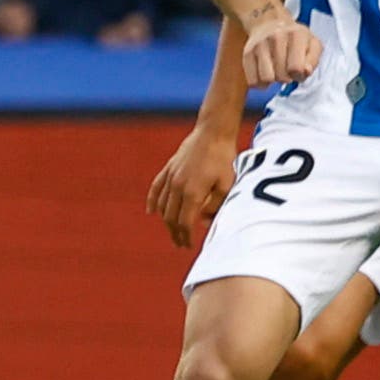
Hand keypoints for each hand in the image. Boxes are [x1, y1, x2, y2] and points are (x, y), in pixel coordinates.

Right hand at [149, 124, 236, 251]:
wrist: (213, 133)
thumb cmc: (224, 159)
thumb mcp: (227, 184)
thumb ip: (216, 206)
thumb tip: (205, 223)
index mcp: (192, 193)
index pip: (184, 222)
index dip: (186, 237)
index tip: (189, 246)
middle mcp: (177, 187)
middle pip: (171, 218)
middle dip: (175, 233)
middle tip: (181, 244)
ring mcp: (170, 177)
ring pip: (162, 206)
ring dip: (166, 221)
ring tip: (173, 231)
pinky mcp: (168, 169)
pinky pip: (156, 189)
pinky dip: (152, 202)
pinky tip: (151, 212)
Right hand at [241, 4, 322, 88]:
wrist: (269, 22)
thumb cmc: (294, 37)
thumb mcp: (313, 44)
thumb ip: (313, 60)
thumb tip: (305, 72)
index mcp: (296, 35)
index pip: (295, 68)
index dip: (299, 75)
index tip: (299, 72)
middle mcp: (276, 38)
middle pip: (281, 76)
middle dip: (287, 78)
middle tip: (288, 70)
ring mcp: (259, 45)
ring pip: (266, 79)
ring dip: (273, 81)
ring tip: (277, 72)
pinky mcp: (247, 53)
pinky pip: (253, 80)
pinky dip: (260, 83)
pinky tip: (267, 74)